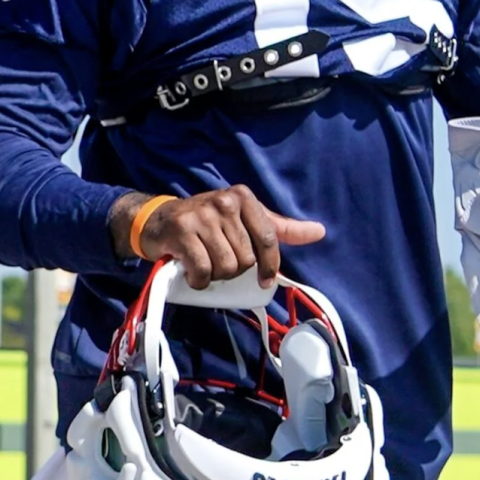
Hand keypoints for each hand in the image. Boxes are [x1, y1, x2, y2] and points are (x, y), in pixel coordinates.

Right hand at [108, 186, 325, 288]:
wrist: (160, 220)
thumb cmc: (209, 223)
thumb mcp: (246, 219)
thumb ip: (280, 228)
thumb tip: (319, 231)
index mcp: (244, 197)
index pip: (268, 237)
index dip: (270, 265)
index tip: (265, 281)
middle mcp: (225, 202)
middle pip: (246, 258)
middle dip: (235, 270)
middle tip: (220, 262)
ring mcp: (202, 215)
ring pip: (227, 266)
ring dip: (217, 276)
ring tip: (206, 264)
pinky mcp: (182, 231)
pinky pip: (203, 270)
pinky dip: (200, 280)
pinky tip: (193, 272)